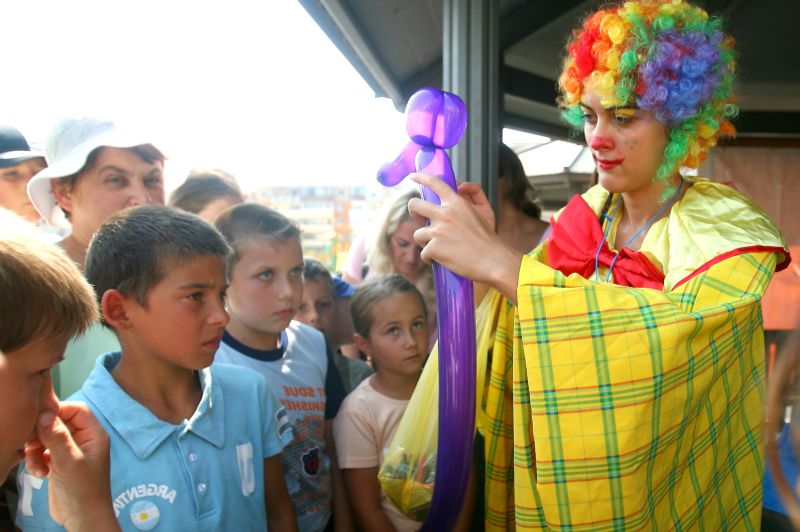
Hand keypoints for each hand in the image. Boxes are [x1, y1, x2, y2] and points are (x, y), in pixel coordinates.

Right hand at [25, 402, 118, 531]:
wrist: (82, 517)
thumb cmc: (83, 489)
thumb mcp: (69, 462)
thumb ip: (57, 437)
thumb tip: (45, 413)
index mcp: (94, 434)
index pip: (76, 410)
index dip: (57, 411)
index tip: (38, 420)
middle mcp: (83, 440)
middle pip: (58, 423)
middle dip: (42, 433)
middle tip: (31, 444)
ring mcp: (71, 451)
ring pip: (47, 438)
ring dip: (36, 449)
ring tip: (35, 465)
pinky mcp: (59, 463)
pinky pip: (43, 452)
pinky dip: (36, 460)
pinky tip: (38, 474)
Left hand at [409, 173, 522, 301]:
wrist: (493, 261)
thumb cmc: (487, 239)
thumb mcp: (481, 213)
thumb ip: (466, 201)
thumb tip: (452, 194)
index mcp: (456, 203)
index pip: (434, 183)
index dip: (421, 177)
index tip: (413, 176)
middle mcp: (445, 213)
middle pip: (414, 205)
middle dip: (413, 212)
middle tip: (419, 220)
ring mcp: (437, 231)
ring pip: (418, 234)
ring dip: (425, 242)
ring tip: (439, 249)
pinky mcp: (434, 248)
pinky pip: (424, 253)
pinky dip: (431, 259)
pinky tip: (441, 261)